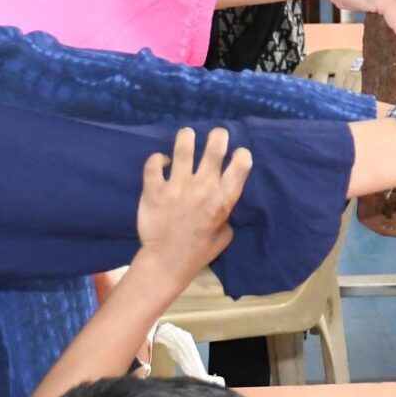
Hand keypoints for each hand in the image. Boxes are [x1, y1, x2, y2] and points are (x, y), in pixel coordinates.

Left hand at [133, 128, 253, 287]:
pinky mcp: (153, 190)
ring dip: (187, 137)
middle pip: (215, 147)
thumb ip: (226, 213)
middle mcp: (202, 187)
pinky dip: (158, 159)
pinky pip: (153, 164)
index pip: (241, 164)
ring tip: (187, 135)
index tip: (237, 155)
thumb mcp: (226, 233)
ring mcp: (176, 186)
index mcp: (223, 198)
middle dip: (219, 136)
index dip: (241, 154)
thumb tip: (222, 198)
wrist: (167, 261)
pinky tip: (162, 161)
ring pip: (183, 148)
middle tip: (217, 135)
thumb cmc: (200, 250)